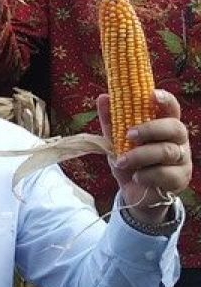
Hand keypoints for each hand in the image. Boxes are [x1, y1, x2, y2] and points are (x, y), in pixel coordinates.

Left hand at [98, 90, 191, 224]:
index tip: (151, 95)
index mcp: (165, 126)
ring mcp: (182, 160)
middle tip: (129, 134)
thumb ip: (111, 120)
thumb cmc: (129, 161)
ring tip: (121, 161)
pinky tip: (136, 177)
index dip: (165, 99)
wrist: (134, 192)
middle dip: (151, 129)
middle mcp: (178, 140)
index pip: (171, 108)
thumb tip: (103, 97)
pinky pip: (164, 174)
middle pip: (175, 128)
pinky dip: (145, 175)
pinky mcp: (180, 179)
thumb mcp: (116, 140)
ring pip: (167, 152)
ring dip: (140, 155)